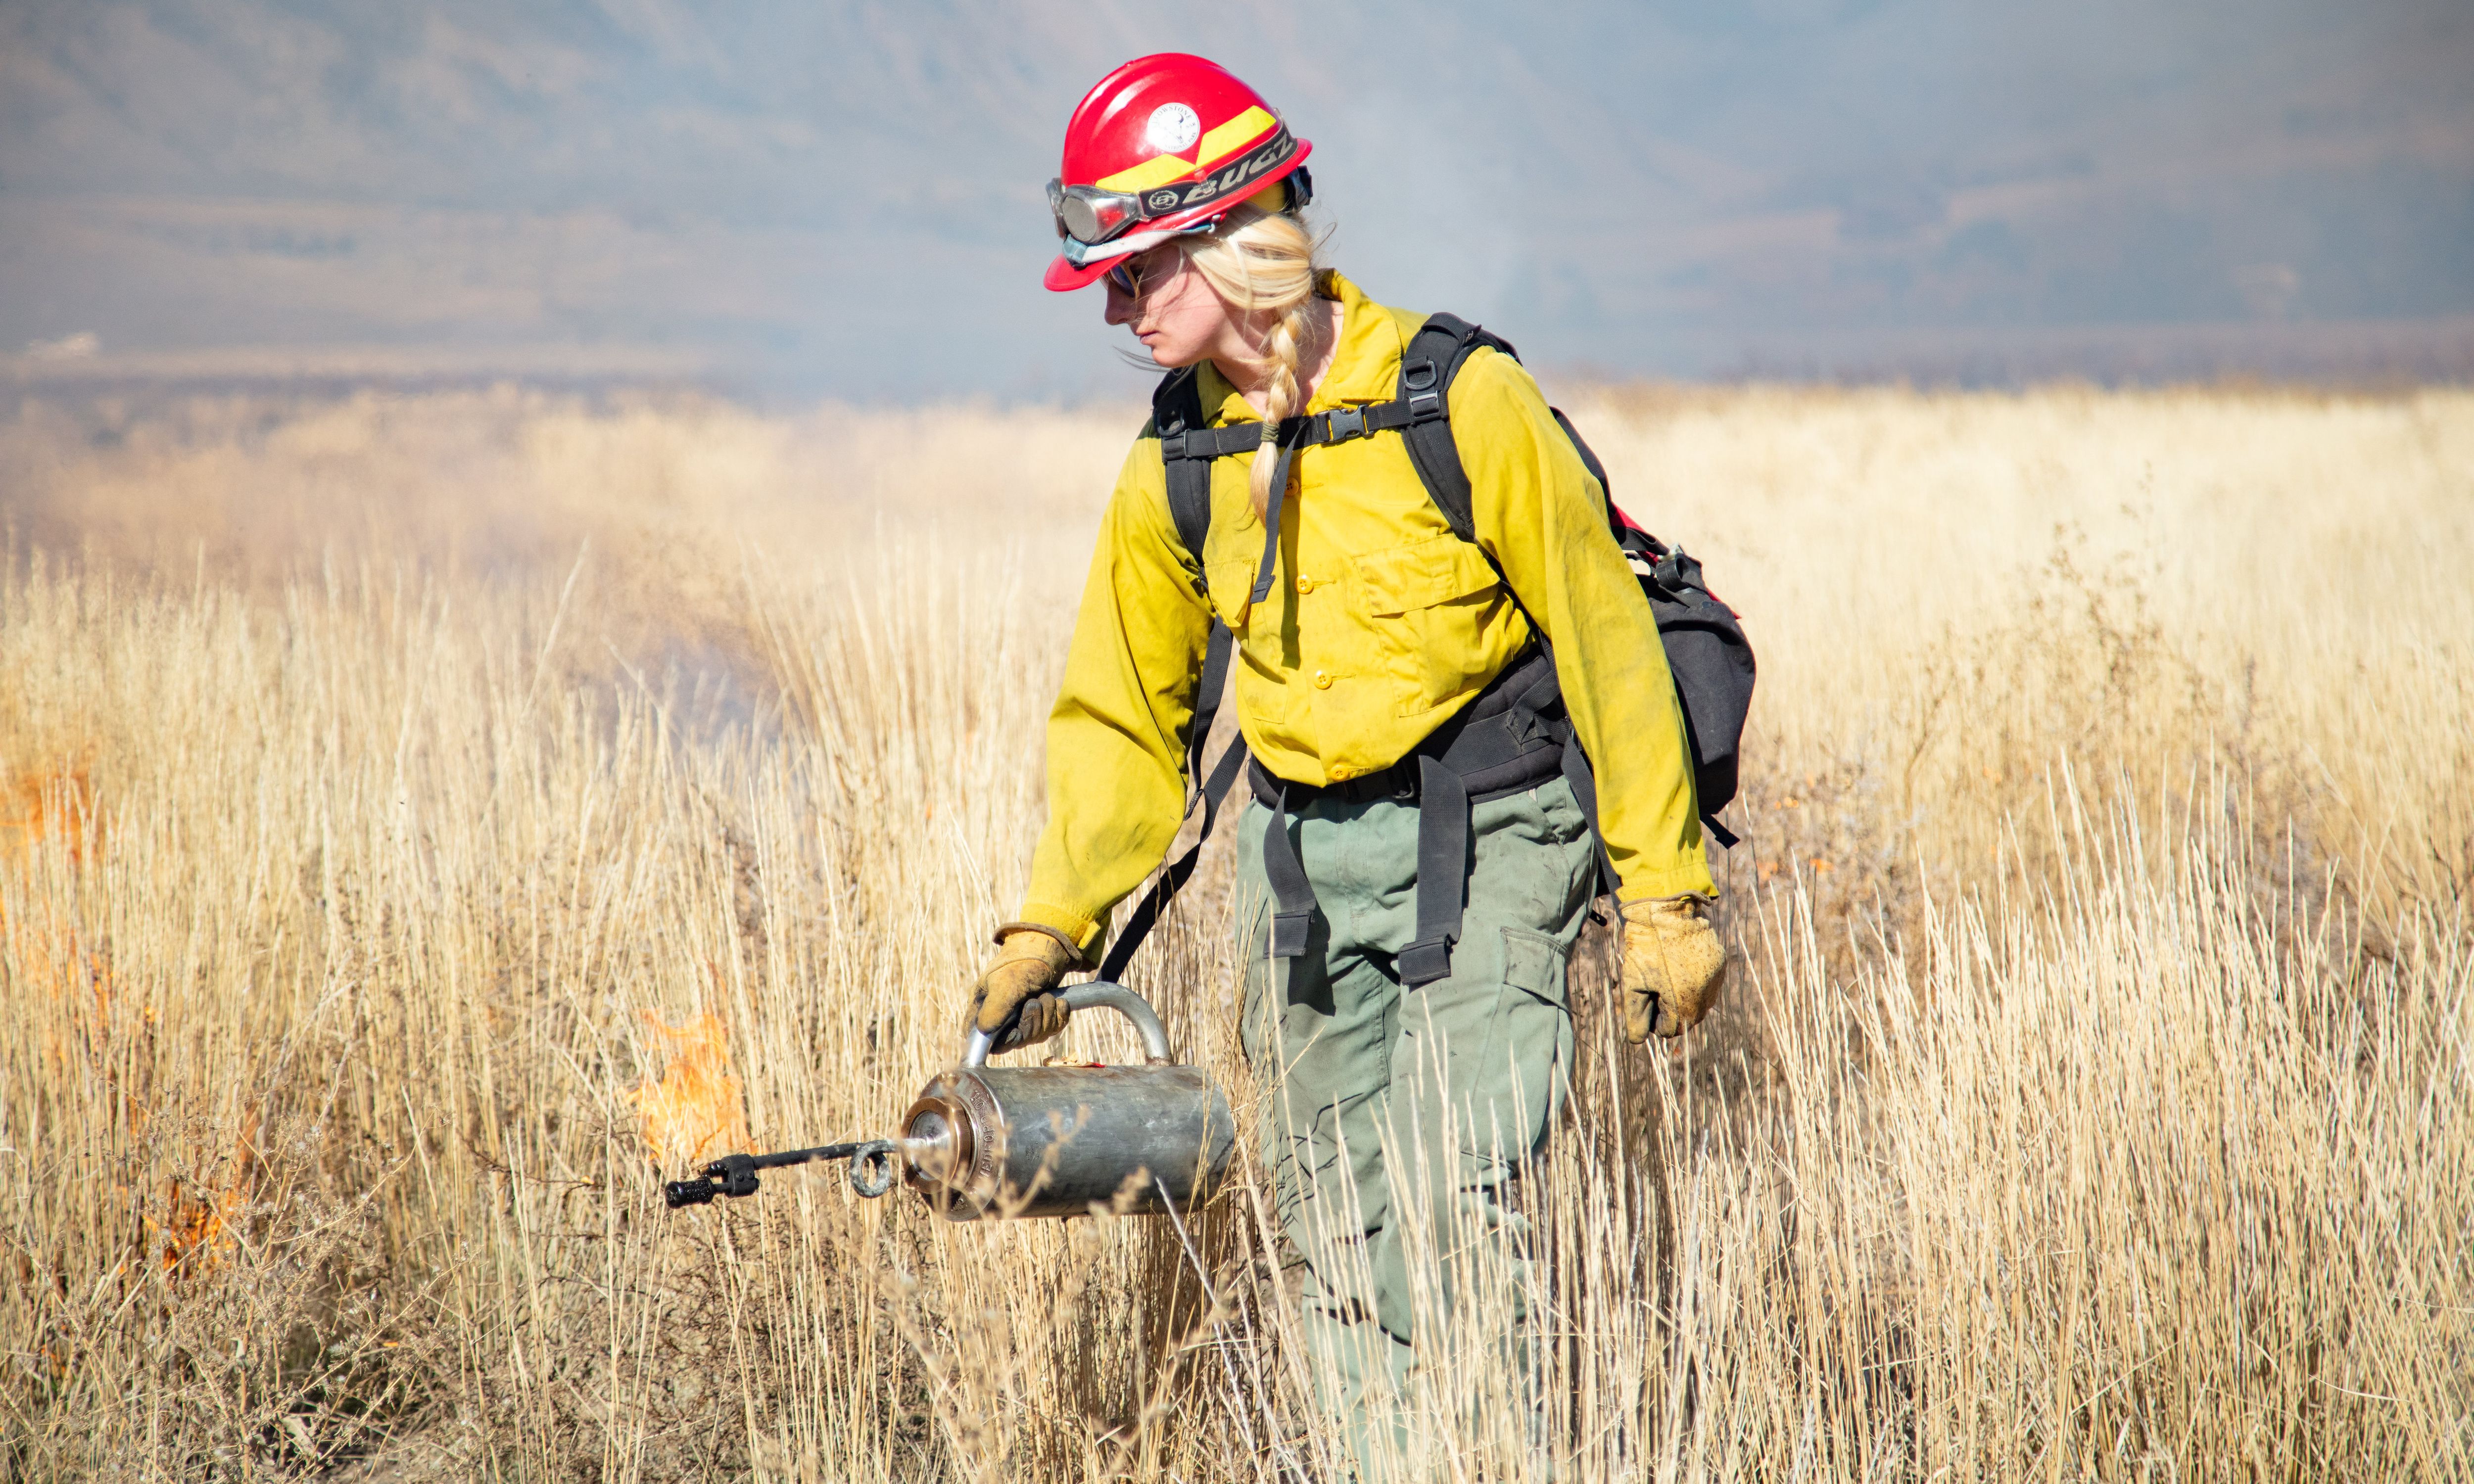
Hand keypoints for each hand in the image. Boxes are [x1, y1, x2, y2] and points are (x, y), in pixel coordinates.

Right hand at [967, 926, 1081, 1053]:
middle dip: (1032, 1023)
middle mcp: (1000, 1016)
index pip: (984, 1041)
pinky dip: (1059, 1016)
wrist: (1048, 947)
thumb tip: (983, 1031)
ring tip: (1046, 995)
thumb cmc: (1021, 962)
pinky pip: (1052, 1029)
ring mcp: (1021, 1017)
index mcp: (983, 1009)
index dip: (1002, 1042)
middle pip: (1016, 1041)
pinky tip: (1059, 1001)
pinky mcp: (1041, 1016)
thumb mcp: (1006, 983)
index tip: (1017, 1031)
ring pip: (1036, 1036)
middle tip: (1036, 1000)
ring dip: (1047, 1015)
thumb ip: (995, 1008)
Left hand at [1619, 894, 1726, 1041]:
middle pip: (1688, 1019)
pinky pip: (1709, 983)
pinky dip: (1696, 982)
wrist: (1665, 909)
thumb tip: (1637, 1040)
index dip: (1655, 1020)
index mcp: (1683, 1003)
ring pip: (1701, 1002)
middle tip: (1655, 989)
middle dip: (1671, 1010)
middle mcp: (1705, 994)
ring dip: (1685, 997)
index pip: (1670, 1030)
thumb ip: (1634, 1015)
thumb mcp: (1632, 983)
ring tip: (1667, 976)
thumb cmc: (1645, 946)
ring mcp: (1715, 978)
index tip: (1646, 1002)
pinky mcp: (1720, 963)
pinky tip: (1681, 966)